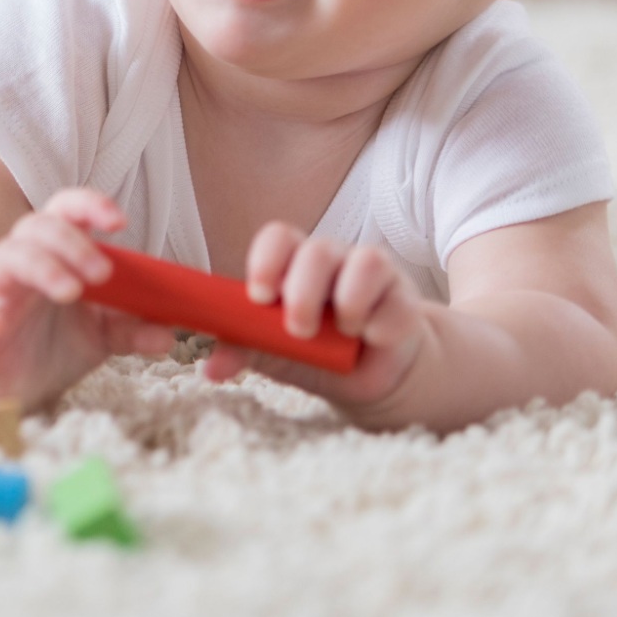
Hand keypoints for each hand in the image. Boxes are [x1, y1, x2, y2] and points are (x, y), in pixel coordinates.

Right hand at [0, 188, 179, 406]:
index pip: (68, 212)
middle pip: (39, 226)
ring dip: (42, 267)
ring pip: (9, 256)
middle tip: (103, 273)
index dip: (91, 206)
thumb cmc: (44, 346)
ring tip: (69, 291)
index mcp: (54, 255)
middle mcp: (21, 262)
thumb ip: (129, 330)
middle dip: (73, 240)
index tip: (120, 222)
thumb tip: (169, 334)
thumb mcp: (97, 338)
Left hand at [201, 221, 435, 417]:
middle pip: (317, 251)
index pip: (279, 238)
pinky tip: (372, 340)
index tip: (259, 297)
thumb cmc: (318, 354)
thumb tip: (211, 368)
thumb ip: (246, 351)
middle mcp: (333, 262)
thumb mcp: (278, 354)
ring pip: (366, 261)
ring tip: (344, 334)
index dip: (267, 261)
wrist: (373, 378)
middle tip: (298, 330)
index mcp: (294, 265)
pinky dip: (382, 325)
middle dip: (304, 292)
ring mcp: (373, 276)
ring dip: (349, 302)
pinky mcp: (405, 300)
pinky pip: (399, 301)